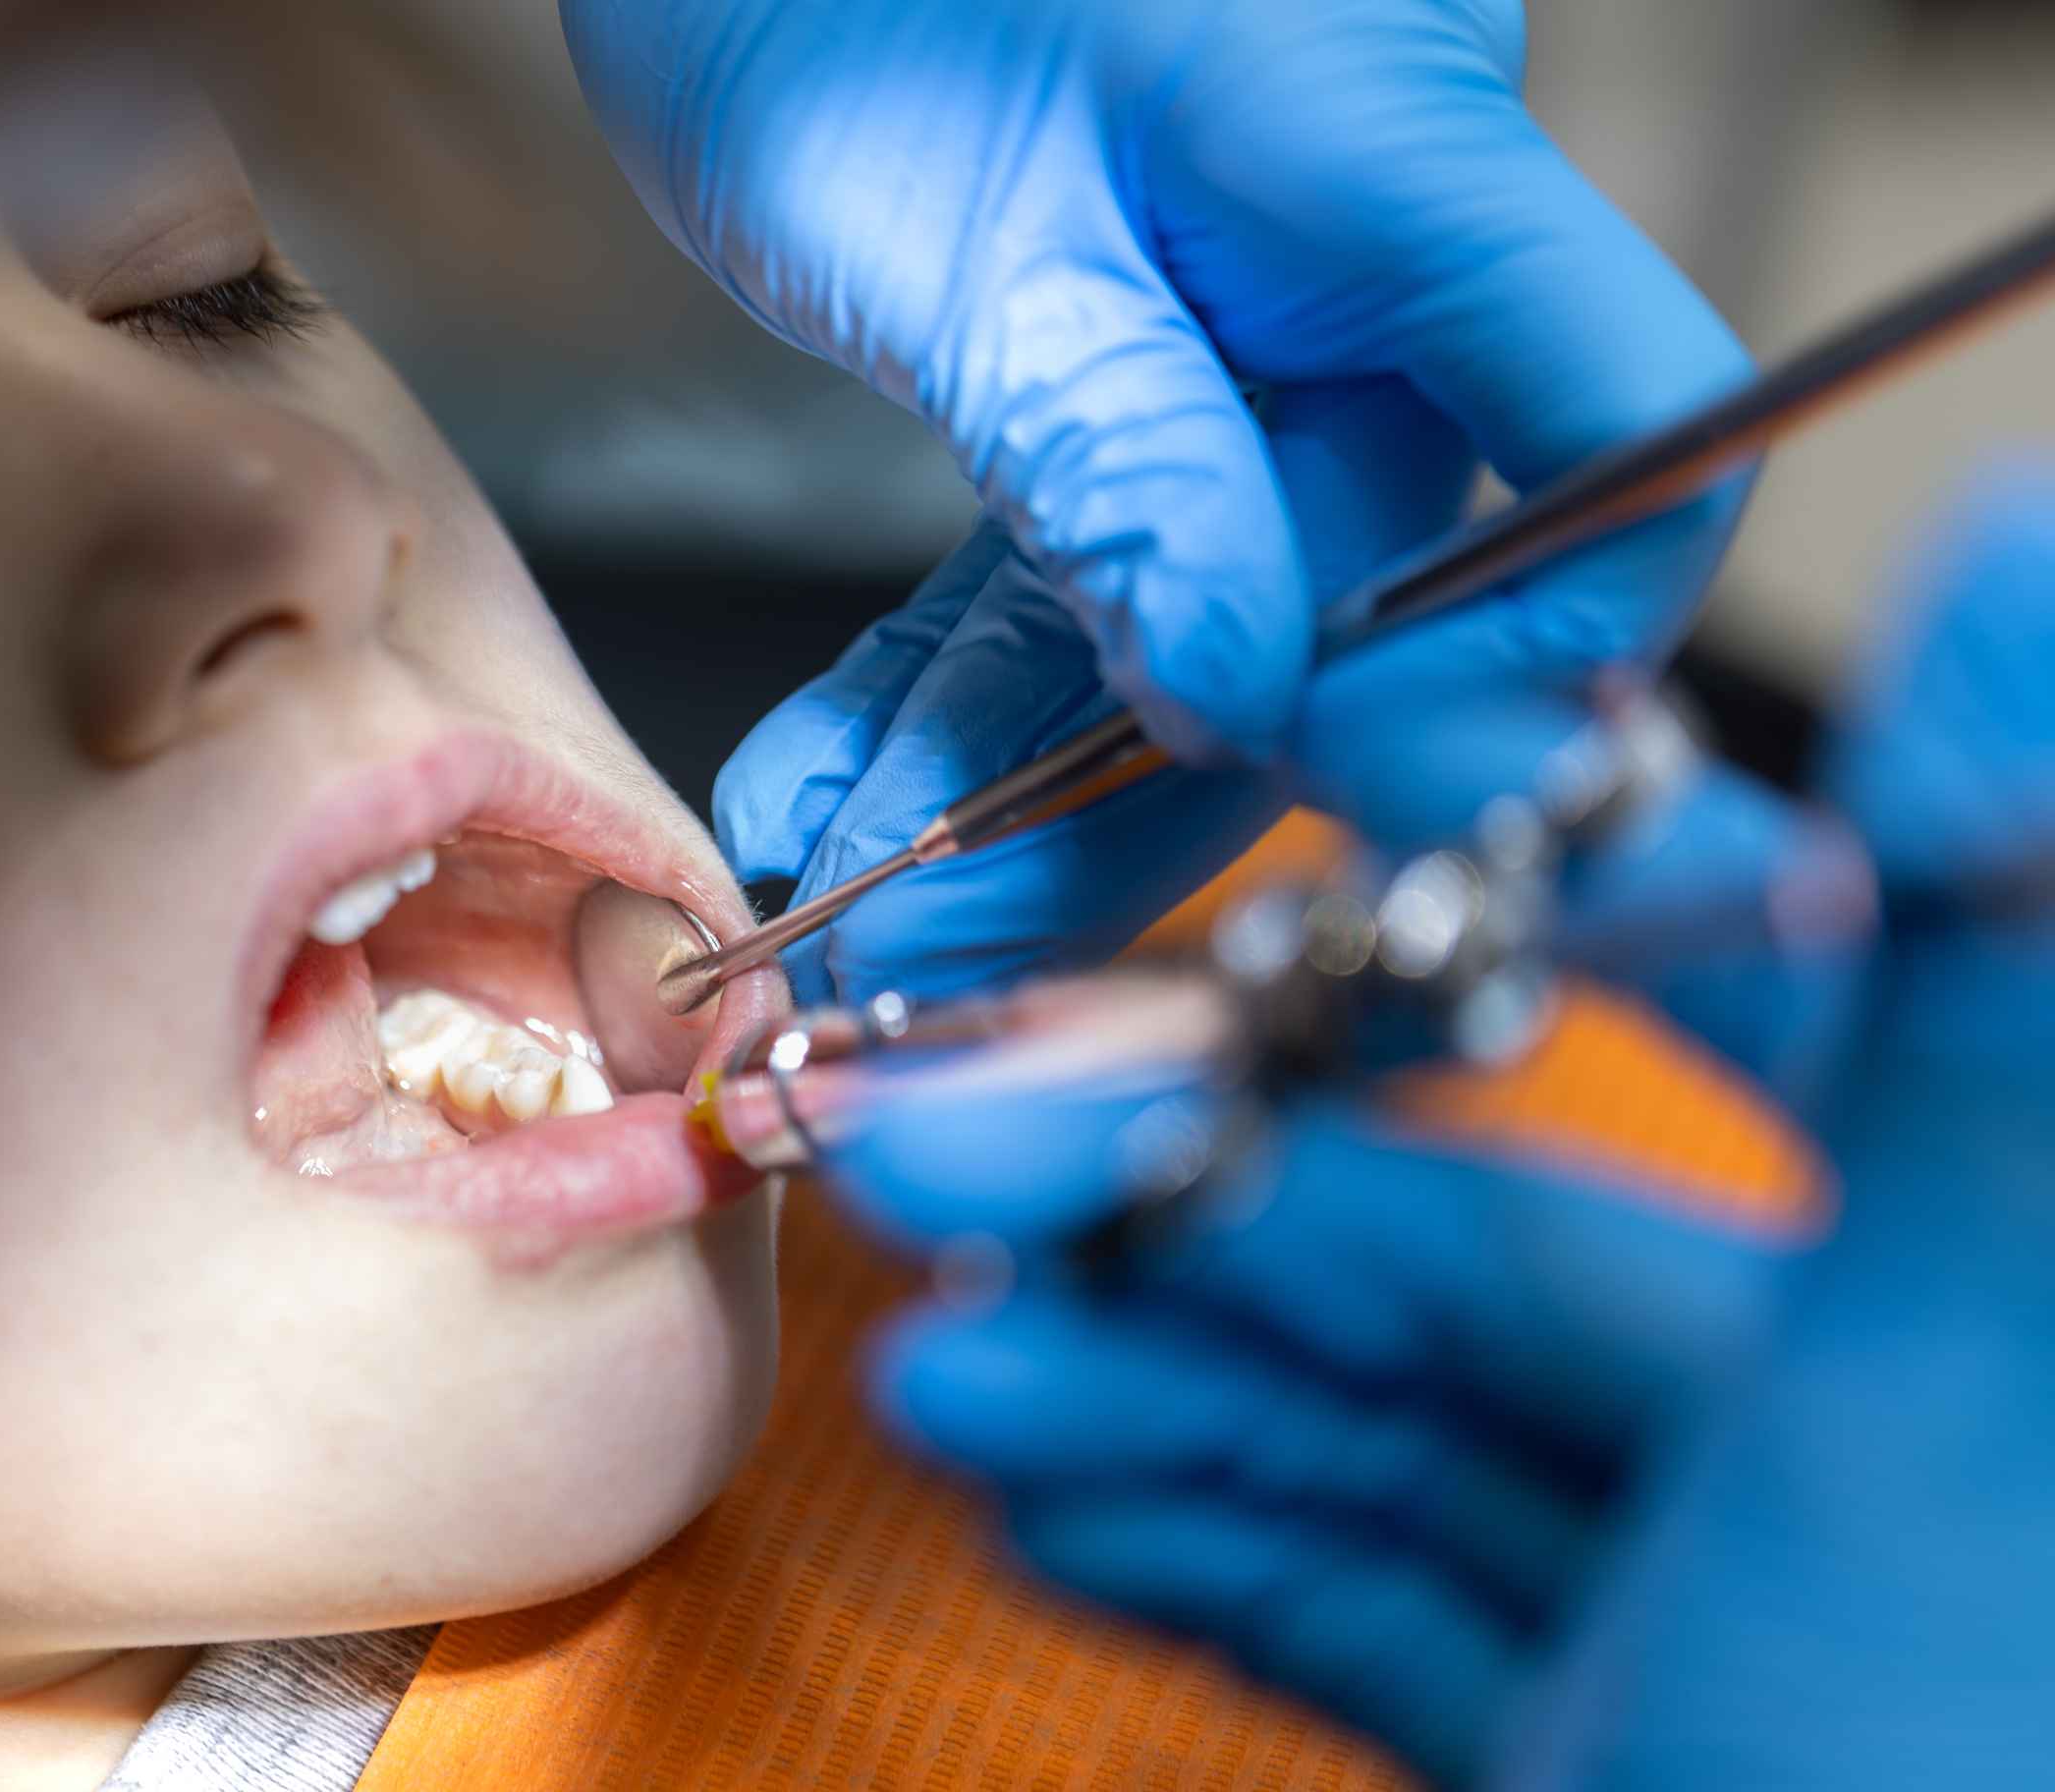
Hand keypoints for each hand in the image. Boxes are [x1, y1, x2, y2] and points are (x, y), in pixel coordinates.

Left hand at [564, 0, 1750, 1000]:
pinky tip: (828, 801)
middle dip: (1143, 809)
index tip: (1326, 770)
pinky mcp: (1099, 405)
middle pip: (1339, 616)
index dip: (1522, 653)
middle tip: (958, 961)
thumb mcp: (959, 225)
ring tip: (850, 923)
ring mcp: (1224, 356)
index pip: (1615, 452)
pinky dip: (939, 711)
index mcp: (1393, 172)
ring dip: (1003, 797)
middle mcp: (1348, 288)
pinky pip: (1052, 595)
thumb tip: (1252, 689)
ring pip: (1168, 641)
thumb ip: (1120, 454)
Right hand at [822, 468, 2054, 1788]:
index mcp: (1961, 1349)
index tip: (1205, 943)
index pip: (1717, 1092)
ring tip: (963, 1361)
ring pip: (1404, 1458)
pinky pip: (1383, 1614)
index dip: (1455, 1004)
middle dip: (1207, 1232)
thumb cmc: (1935, 1790)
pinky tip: (1052, 1478)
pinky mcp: (1601, 1753)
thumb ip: (1981, 1032)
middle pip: (1490, 1291)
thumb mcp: (1953, 1410)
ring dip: (1169, 1395)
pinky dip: (1210, 1545)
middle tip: (963, 1164)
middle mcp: (1873, 1469)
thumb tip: (2048, 565)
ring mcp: (1712, 1630)